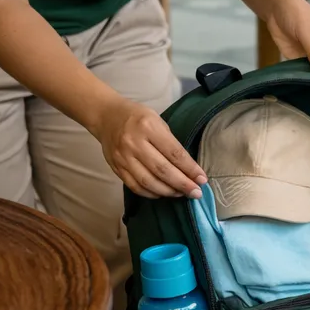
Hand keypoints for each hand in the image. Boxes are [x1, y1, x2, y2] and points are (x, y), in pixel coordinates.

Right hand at [90, 97, 206, 198]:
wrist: (106, 116)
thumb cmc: (137, 117)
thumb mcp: (157, 121)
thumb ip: (170, 143)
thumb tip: (188, 169)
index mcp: (148, 127)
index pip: (174, 153)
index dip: (190, 169)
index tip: (202, 179)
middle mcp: (134, 143)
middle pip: (162, 170)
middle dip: (182, 184)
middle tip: (196, 193)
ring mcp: (123, 157)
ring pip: (149, 182)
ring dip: (168, 191)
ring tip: (182, 193)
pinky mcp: (116, 168)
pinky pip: (135, 186)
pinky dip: (151, 193)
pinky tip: (163, 193)